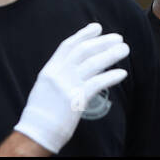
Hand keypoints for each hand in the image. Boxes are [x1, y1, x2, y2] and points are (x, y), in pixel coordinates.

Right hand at [14, 23, 128, 153]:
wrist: (35, 132)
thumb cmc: (42, 111)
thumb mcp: (45, 85)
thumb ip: (60, 73)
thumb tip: (79, 62)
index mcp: (49, 70)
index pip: (68, 46)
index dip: (84, 34)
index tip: (98, 27)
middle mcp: (58, 75)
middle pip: (83, 51)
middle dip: (103, 42)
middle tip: (118, 38)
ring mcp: (67, 86)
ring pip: (93, 63)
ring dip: (112, 54)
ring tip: (125, 50)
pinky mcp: (76, 99)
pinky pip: (98, 83)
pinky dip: (111, 77)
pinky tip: (122, 73)